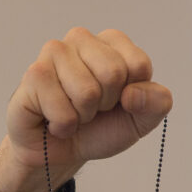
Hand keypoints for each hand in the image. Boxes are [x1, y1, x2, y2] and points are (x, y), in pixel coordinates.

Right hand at [0, 27, 173, 191]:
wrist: (61, 152)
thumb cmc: (99, 128)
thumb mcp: (141, 119)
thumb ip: (157, 103)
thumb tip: (132, 94)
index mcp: (111, 42)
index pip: (139, 65)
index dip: (132, 95)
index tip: (117, 101)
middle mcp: (81, 39)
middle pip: (113, 73)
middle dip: (105, 104)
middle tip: (91, 109)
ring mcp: (54, 53)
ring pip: (87, 92)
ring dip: (82, 116)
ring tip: (72, 113)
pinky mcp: (34, 75)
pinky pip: (63, 110)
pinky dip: (63, 126)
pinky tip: (53, 120)